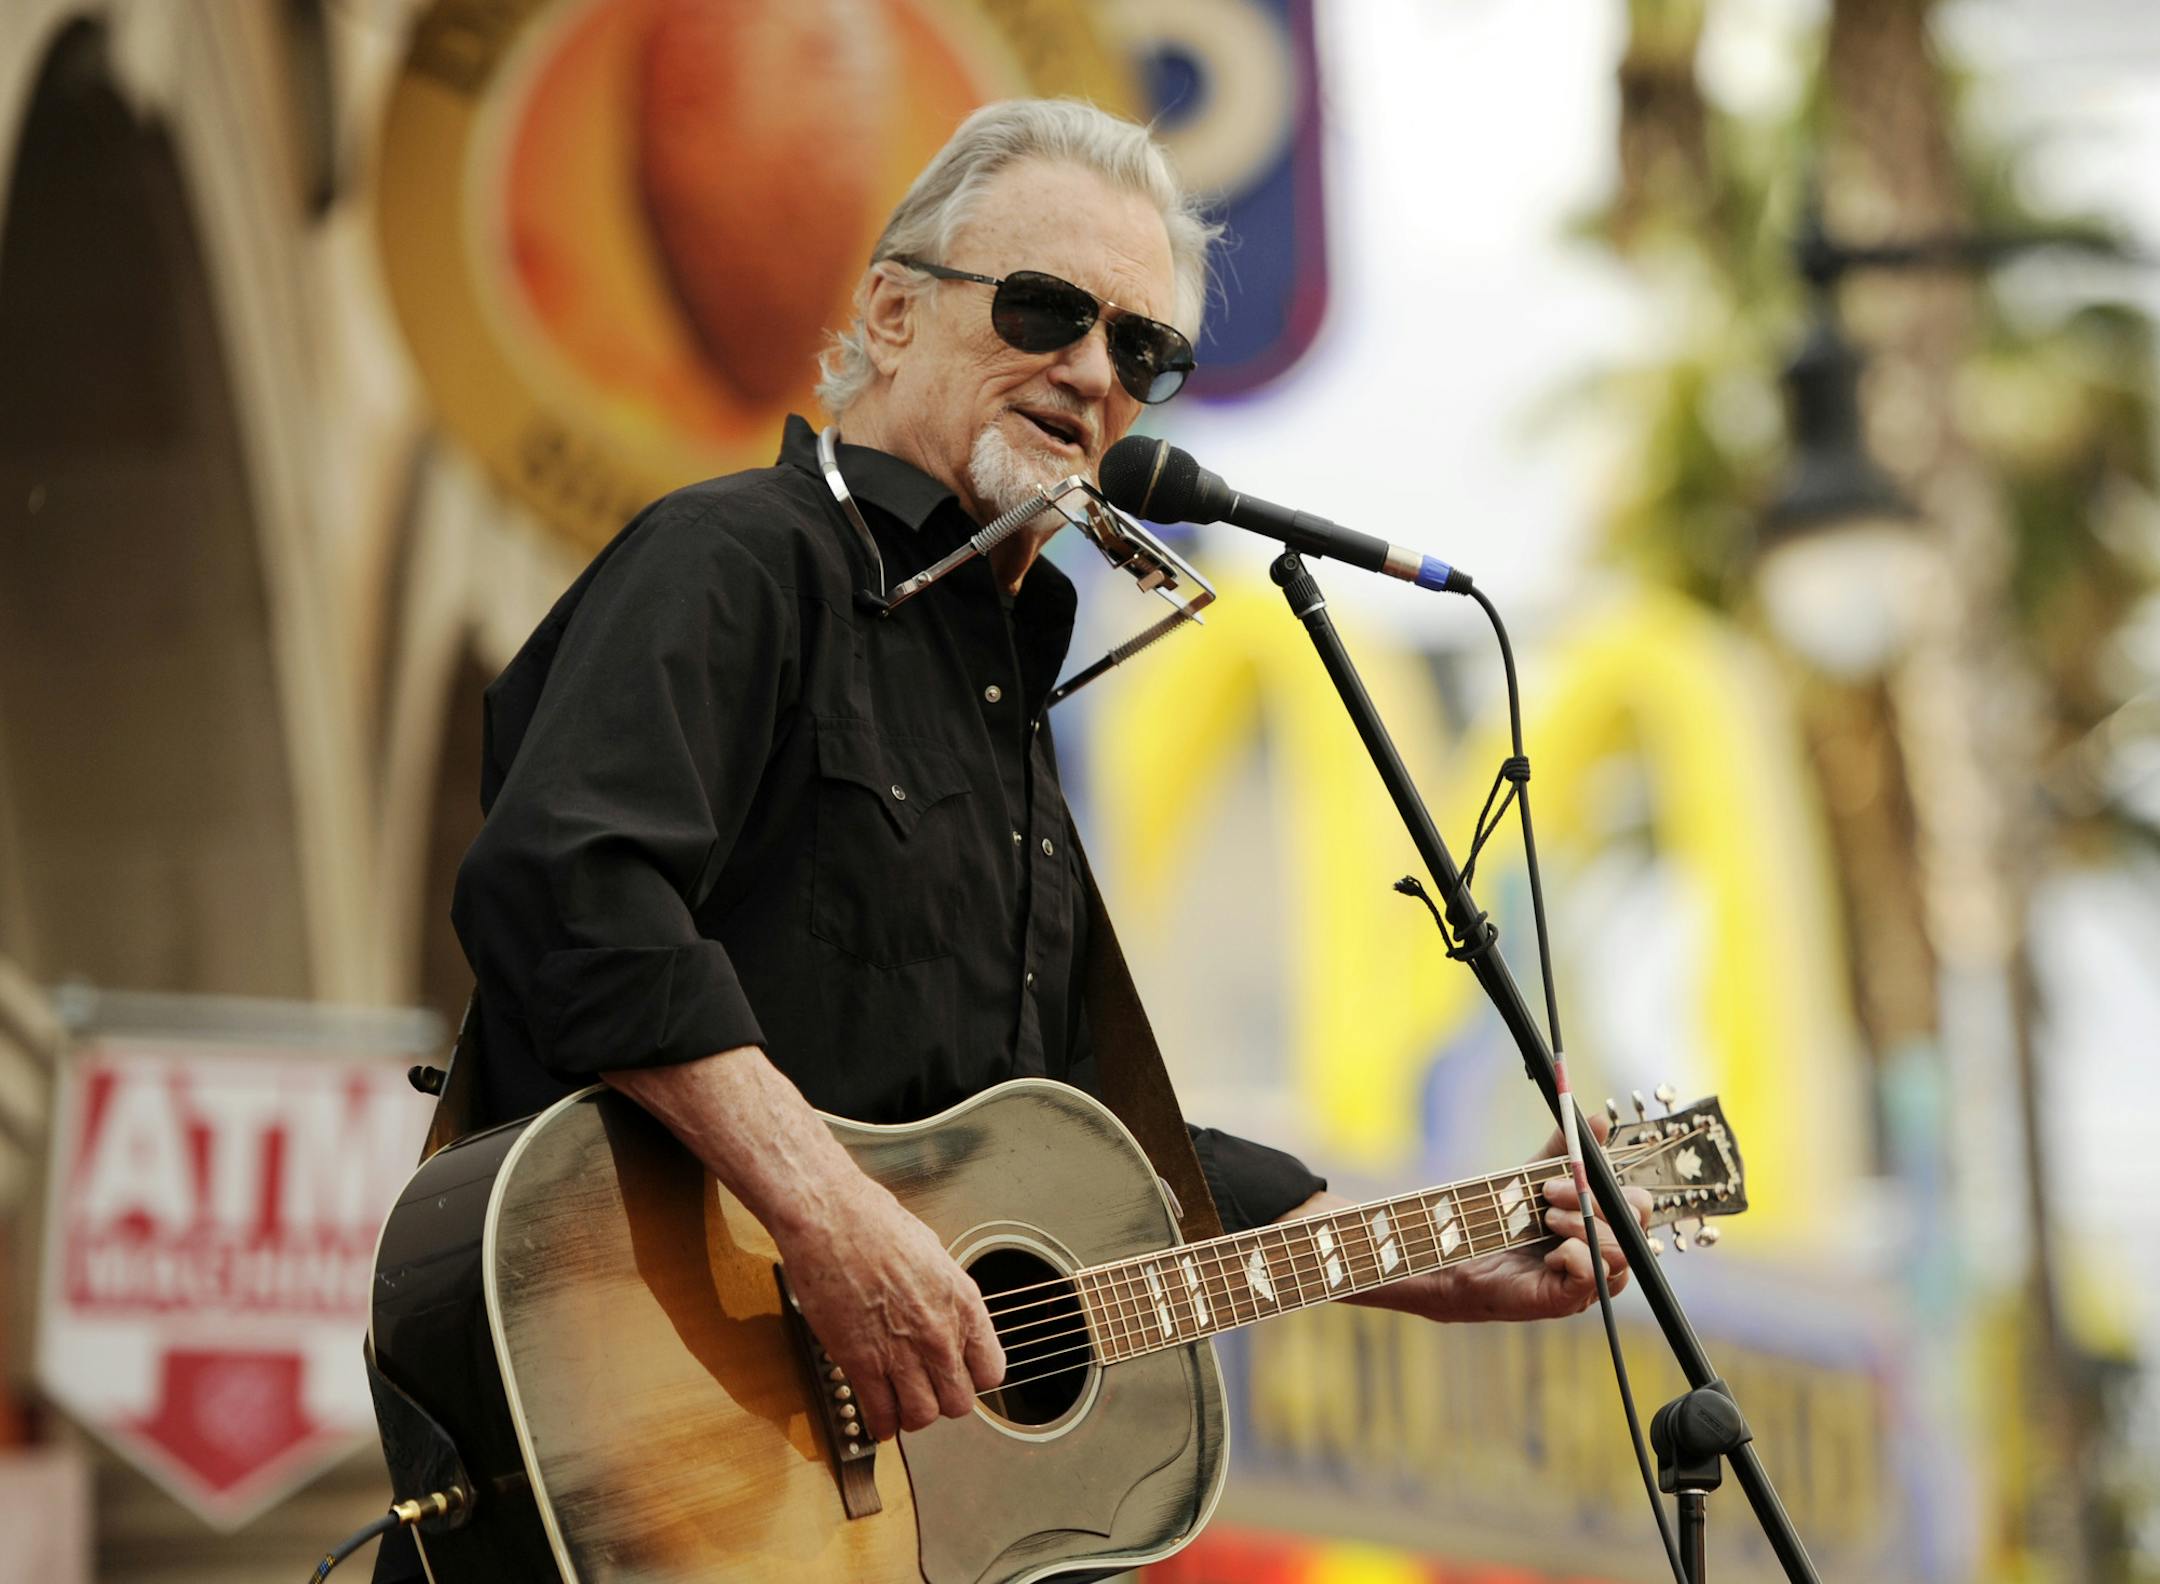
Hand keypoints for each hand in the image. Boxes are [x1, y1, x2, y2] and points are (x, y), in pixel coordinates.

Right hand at [602, 1049, 1005, 1441]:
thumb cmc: (875, 1223)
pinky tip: (878, 1417)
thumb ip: (945, 1294)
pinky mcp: (861, 1362)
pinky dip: (881, 1424)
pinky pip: (881, 1414)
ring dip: (912, 1415)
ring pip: (923, 1416)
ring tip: (901, 1403)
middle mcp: (939, 1333)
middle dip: (943, 1399)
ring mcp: (902, 1352)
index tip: (959, 1374)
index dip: (973, 1377)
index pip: (991, 1370)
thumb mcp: (933, 1254)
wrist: (830, 1217)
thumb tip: (946, 1314)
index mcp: (963, 1303)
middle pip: (959, 1402)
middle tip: (927, 1390)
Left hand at [1340, 1112, 1653, 1324]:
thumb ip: (1566, 1151)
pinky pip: (1594, 1277)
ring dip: (1582, 1226)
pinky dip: (1575, 1256)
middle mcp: (1603, 1256)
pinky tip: (1550, 1251)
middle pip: (1634, 1230)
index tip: (1577, 1170)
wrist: (1457, 1254)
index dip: (1616, 1187)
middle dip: (1596, 1203)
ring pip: (1618, 1253)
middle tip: (1552, 1193)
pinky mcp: (1567, 1300)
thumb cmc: (1500, 1219)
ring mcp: (1588, 1283)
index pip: (1638, 1208)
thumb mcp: (1534, 1178)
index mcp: (1602, 1227)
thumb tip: (1601, 1120)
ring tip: (1546, 1220)